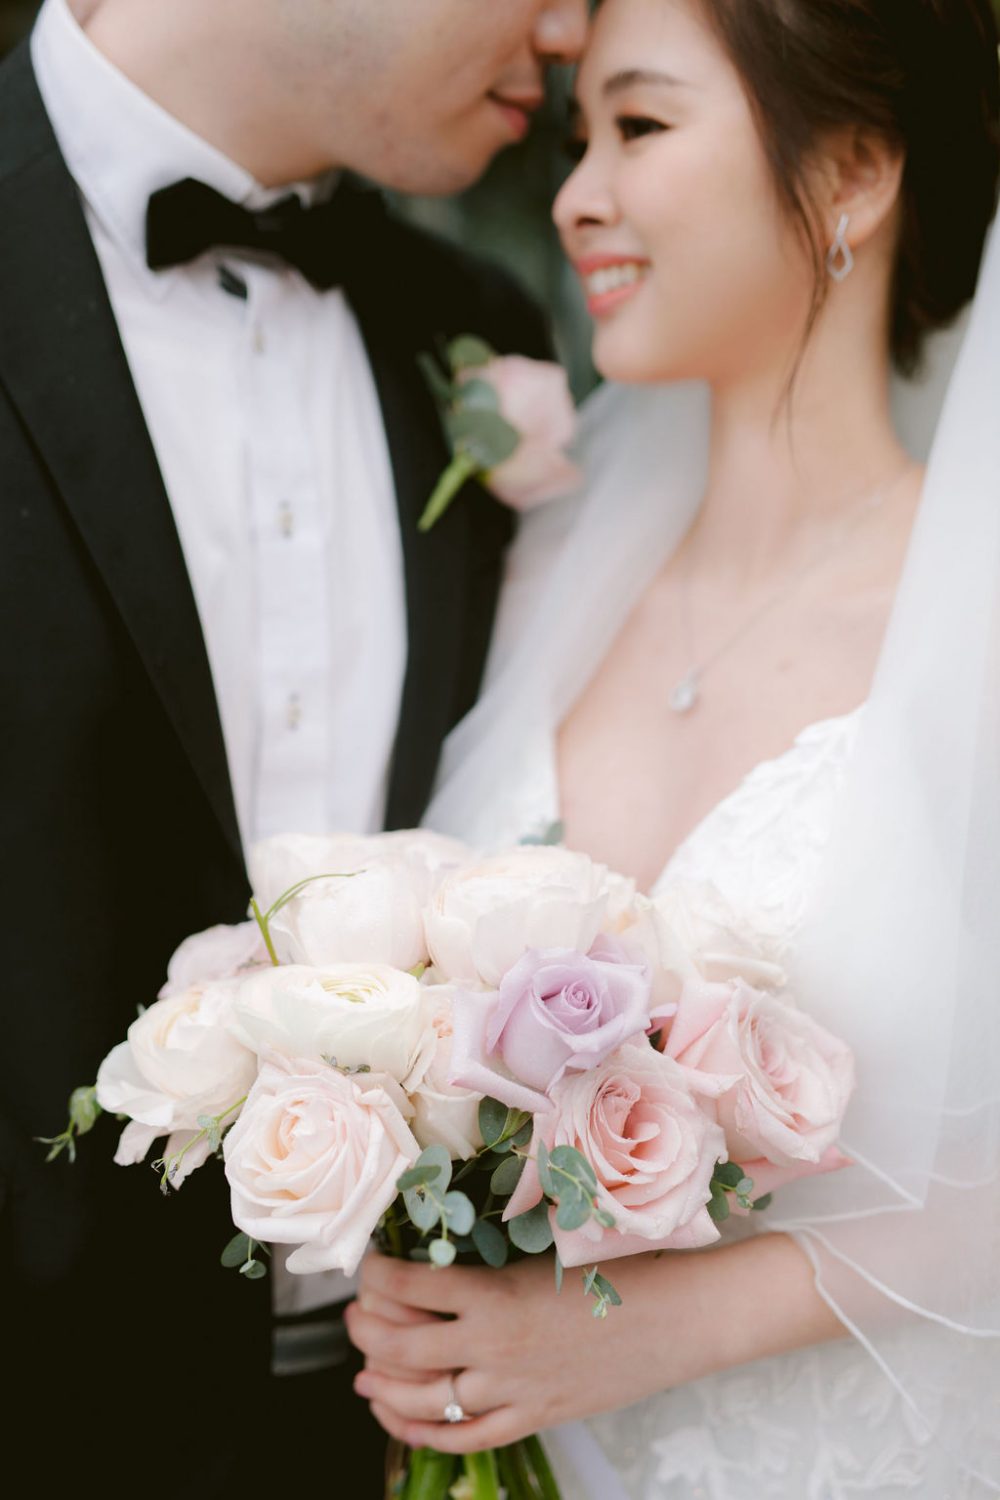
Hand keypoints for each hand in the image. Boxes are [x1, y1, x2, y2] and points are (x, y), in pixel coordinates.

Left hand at [345, 1249, 684, 1452]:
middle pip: (402, 1347)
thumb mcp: (548, 1250)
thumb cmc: (620, 1268)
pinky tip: (400, 1418)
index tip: (366, 1264)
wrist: (678, 1317)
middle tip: (353, 1315)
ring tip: (362, 1372)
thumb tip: (441, 1256)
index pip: (408, 1286)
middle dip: (365, 1331)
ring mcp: (512, 1389)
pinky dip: (422, 1432)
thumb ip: (494, 1263)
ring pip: (423, 1399)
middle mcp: (494, 1347)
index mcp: (495, 1294)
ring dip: (382, 1385)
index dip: (375, 1275)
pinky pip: (464, 1438)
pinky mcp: (534, 1417)